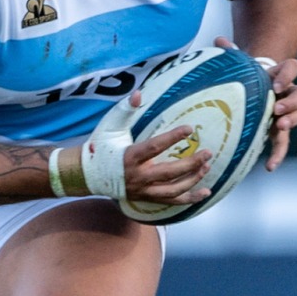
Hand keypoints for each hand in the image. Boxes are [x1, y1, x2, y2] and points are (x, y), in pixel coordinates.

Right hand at [99, 87, 213, 204]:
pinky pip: (171, 202)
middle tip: (208, 152)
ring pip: (173, 190)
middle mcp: (138, 176)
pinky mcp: (146, 198)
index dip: (173, 138)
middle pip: (169, 173)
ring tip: (207, 167)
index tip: (190, 129)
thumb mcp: (111, 125)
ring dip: (193, 180)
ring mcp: (143, 190)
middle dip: (191, 163)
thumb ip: (126, 109)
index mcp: (129, 157)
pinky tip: (205, 193)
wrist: (88, 175)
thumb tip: (138, 93)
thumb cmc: (101, 147)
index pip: (155, 147)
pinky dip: (189, 199)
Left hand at [217, 37, 296, 169]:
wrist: (248, 92)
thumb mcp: (238, 65)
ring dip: (291, 120)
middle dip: (293, 101)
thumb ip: (231, 54)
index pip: (293, 68)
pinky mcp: (279, 130)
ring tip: (280, 126)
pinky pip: (284, 143)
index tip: (275, 84)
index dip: (288, 75)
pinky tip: (269, 166)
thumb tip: (218, 40)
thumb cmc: (244, 77)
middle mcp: (287, 92)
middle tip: (277, 109)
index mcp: (279, 74)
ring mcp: (286, 112)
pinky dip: (278, 154)